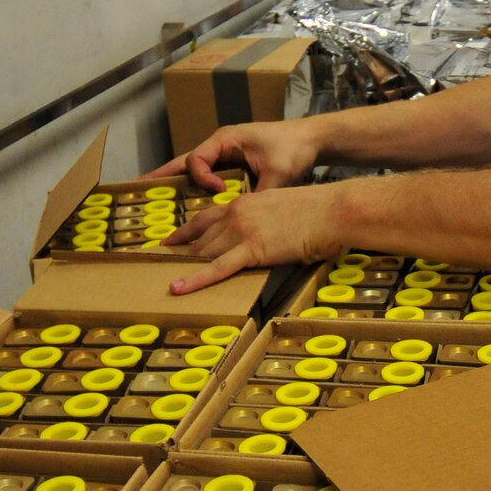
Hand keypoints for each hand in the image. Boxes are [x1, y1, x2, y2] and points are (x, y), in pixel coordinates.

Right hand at [142, 119, 320, 192]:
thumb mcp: (278, 172)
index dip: (202, 178)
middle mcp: (220, 145)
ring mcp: (224, 154)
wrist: (310, 139)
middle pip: (183, 161)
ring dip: (173, 180)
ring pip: (192, 167)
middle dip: (160, 174)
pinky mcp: (232, 164)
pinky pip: (206, 174)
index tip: (220, 191)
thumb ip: (259, 193)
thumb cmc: (293, 148)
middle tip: (135, 186)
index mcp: (225, 139)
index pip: (197, 160)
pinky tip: (184, 199)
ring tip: (148, 192)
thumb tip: (247, 217)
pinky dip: (193, 185)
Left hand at [161, 181, 346, 293]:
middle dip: (179, 253)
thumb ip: (266, 220)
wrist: (332, 210)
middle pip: (200, 238)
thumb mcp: (283, 209)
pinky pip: (217, 268)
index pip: (205, 218)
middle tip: (158, 266)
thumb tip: (266, 236)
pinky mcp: (252, 249)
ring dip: (184, 267)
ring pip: (204, 252)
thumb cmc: (317, 212)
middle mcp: (237, 214)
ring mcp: (242, 231)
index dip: (184, 232)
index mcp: (244, 203)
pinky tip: (177, 287)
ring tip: (162, 280)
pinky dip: (195, 279)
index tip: (169, 241)